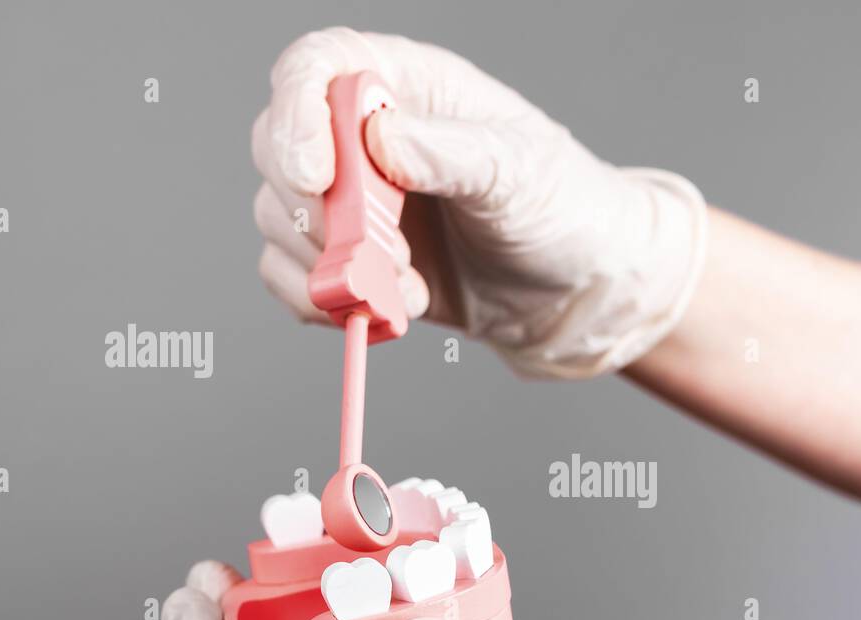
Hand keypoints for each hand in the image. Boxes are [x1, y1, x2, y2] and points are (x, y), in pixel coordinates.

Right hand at [251, 27, 706, 378]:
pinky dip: (328, 303)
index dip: (295, 119)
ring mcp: (356, 203)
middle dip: (315, 214)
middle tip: (377, 255)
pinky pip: (297, 279)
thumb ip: (452, 153)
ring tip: (406, 288)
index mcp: (407, 86)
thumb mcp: (520, 171)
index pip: (314, 70)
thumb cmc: (564, 210)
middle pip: (279, 150)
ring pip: (280, 222)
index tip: (315, 179)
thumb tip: (381, 140)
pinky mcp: (355, 262)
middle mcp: (367, 138)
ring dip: (331, 267)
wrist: (581, 293)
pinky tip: (392, 309)